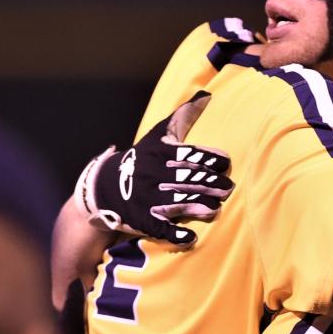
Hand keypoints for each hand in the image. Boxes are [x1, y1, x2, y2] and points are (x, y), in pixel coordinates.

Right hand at [74, 91, 233, 245]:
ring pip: (177, 202)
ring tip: (216, 208)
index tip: (225, 163)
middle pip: (188, 178)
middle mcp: (155, 174)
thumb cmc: (140, 159)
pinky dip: (175, 234)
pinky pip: (161, 227)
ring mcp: (148, 198)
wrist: (104, 187)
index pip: (190, 154)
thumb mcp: (157, 136)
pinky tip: (191, 238)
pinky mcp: (142, 219)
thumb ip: (182, 117)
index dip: (210, 159)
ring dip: (198, 206)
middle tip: (228, 188)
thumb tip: (206, 95)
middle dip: (210, 184)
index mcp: (161, 154)